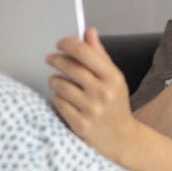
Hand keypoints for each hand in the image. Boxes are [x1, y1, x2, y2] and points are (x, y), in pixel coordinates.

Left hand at [46, 28, 138, 162]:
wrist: (121, 139)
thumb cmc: (115, 105)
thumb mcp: (113, 79)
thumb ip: (100, 55)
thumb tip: (89, 32)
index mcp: (113, 78)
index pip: (84, 52)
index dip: (68, 43)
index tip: (60, 43)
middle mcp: (103, 93)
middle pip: (69, 67)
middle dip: (56, 59)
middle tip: (50, 58)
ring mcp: (91, 110)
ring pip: (60, 85)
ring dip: (55, 81)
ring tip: (58, 82)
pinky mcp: (80, 124)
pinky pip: (58, 103)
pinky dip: (57, 99)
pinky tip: (63, 99)